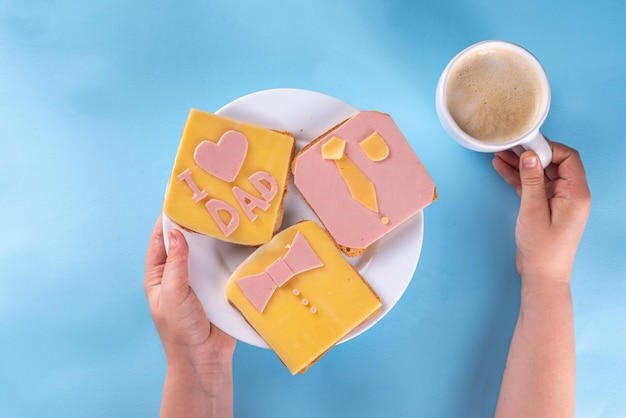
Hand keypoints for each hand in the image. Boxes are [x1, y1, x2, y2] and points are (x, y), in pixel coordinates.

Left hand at [144, 214, 235, 417]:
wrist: (204, 357)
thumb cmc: (180, 329)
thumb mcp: (173, 294)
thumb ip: (176, 265)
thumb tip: (176, 234)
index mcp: (159, 275)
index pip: (160, 240)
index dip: (167, 219)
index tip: (177, 199)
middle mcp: (179, 273)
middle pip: (184, 241)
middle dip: (192, 223)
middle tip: (206, 201)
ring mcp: (199, 279)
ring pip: (204, 251)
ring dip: (212, 236)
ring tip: (223, 214)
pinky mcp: (217, 286)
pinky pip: (221, 264)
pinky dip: (227, 251)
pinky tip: (238, 239)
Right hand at [493, 142, 590, 286]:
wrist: (542, 275)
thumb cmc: (543, 249)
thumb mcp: (533, 211)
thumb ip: (532, 181)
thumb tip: (530, 156)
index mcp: (576, 194)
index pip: (568, 158)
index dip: (548, 148)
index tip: (527, 144)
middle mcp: (570, 194)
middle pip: (553, 163)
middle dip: (531, 153)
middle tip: (511, 144)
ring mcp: (557, 200)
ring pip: (540, 173)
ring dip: (521, 164)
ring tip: (501, 153)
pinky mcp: (544, 206)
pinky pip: (532, 185)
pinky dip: (518, 177)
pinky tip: (502, 168)